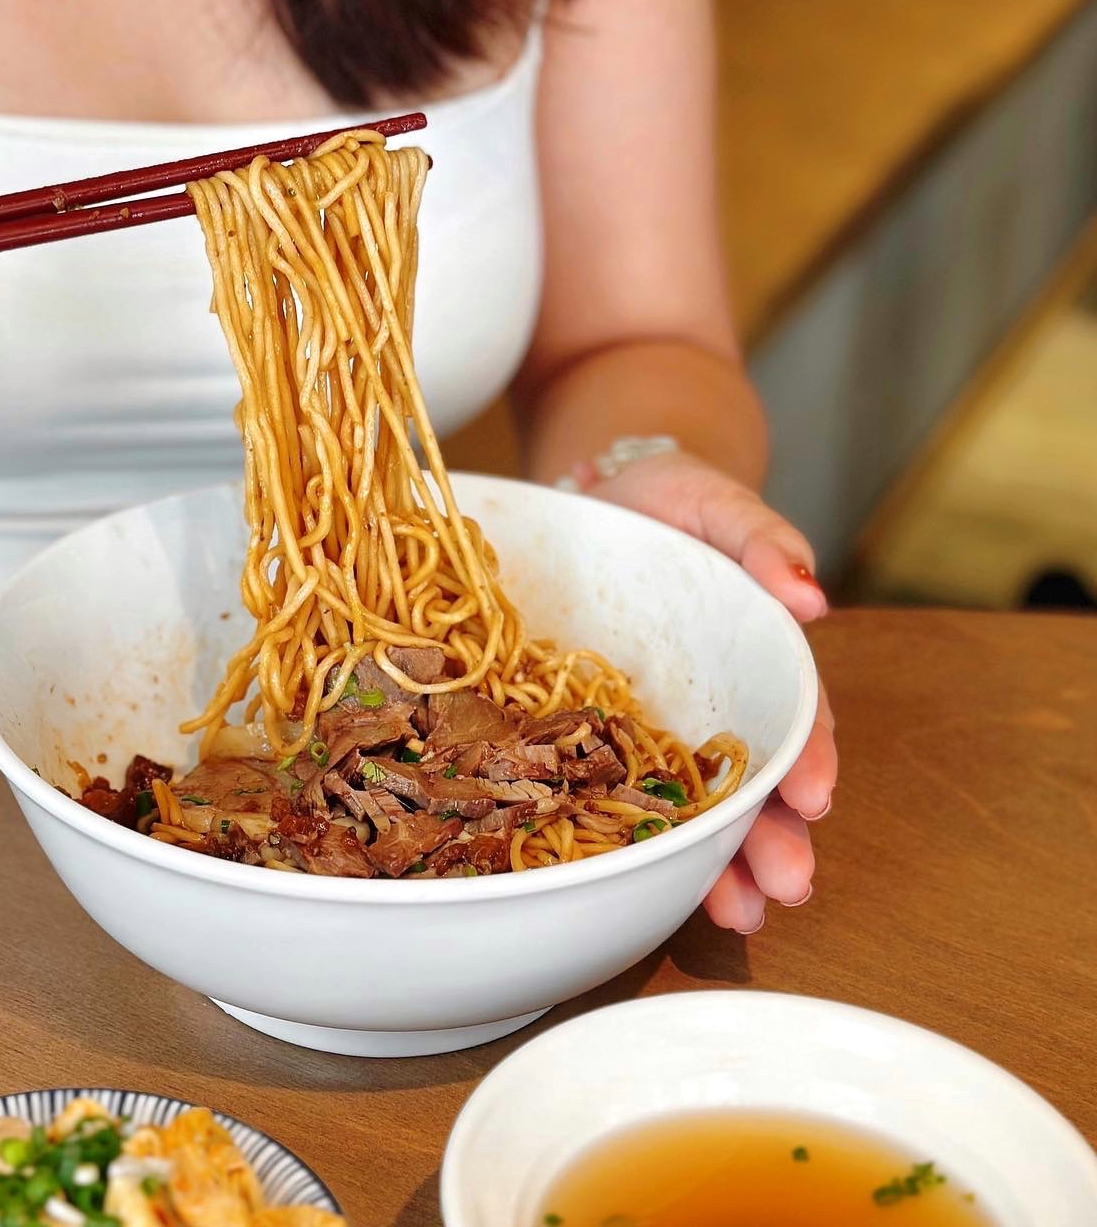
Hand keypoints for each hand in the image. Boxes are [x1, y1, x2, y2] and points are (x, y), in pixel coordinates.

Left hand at [592, 449, 837, 932]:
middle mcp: (717, 701)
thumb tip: (811, 595)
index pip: (796, 716)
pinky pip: (620, 785)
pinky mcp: (603, 727)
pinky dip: (641, 835)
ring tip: (741, 914)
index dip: (810, 761)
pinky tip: (650, 883)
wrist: (597, 499)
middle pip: (755, 779)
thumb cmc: (674, 501)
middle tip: (786, 889)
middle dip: (775, 838)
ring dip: (722, 861)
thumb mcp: (719, 504)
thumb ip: (763, 542)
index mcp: (756, 656)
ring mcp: (661, 722)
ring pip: (698, 801)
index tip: (817, 800)